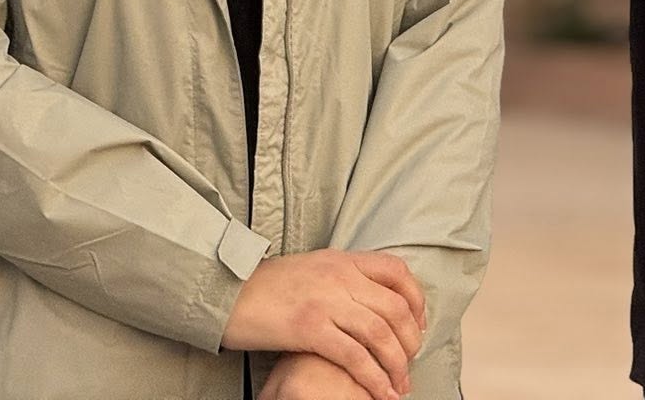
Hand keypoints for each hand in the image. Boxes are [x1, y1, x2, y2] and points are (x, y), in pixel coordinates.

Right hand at [222, 250, 425, 399]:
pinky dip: (374, 378)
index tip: (419, 324)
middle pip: (396, 307)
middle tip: (410, 363)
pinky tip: (380, 393)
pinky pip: (356, 357)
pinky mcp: (310, 328)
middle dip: (411, 341)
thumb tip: (370, 300)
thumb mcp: (310, 269)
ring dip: (397, 365)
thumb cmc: (264, 285)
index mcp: (341, 259)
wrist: (225, 290)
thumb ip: (341, 278)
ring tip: (400, 386)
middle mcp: (339, 276)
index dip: (416, 299)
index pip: (396, 270)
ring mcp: (325, 301)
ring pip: (381, 334)